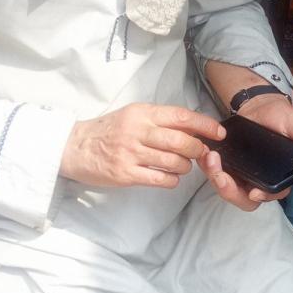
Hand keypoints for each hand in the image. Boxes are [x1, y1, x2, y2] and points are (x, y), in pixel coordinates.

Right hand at [60, 103, 223, 187]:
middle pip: (181, 141)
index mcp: (141, 113)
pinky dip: (172, 180)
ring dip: (185, 166)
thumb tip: (193, 126)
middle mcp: (137, 131)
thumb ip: (159, 119)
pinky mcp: (125, 174)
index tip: (218, 133)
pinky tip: (170, 177)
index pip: (180, 116)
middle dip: (198, 149)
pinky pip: (160, 179)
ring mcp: (131, 153)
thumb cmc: (108, 131)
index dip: (204, 125)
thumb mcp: (132, 115)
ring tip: (182, 165)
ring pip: (173, 161)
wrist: (74, 147)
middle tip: (201, 153)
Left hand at [200, 92, 292, 211]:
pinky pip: (217, 175)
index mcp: (280, 175)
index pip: (274, 193)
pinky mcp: (228, 167)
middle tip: (220, 175)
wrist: (258, 105)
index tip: (253, 192)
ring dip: (216, 178)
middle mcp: (261, 180)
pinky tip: (205, 155)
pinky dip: (208, 168)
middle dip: (231, 191)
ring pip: (228, 190)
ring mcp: (243, 175)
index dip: (264, 196)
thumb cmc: (280, 116)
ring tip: (210, 158)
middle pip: (246, 199)